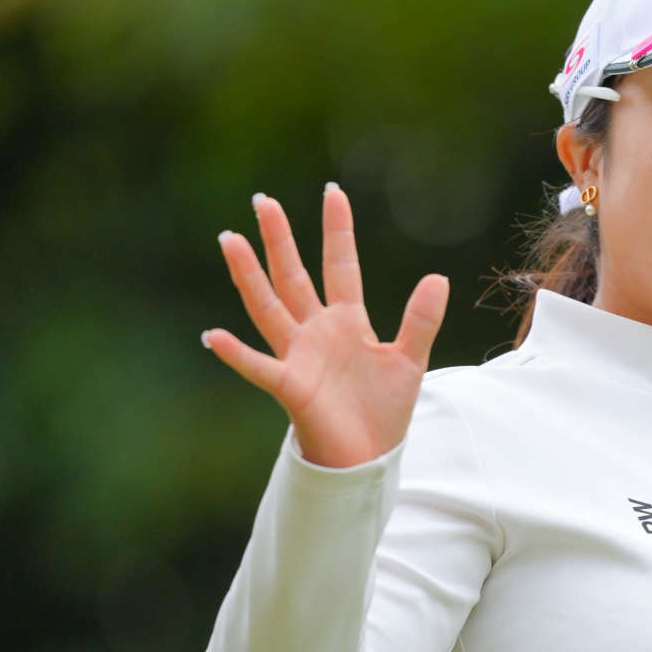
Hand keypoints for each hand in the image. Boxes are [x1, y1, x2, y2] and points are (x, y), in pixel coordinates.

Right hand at [202, 184, 448, 468]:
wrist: (368, 458)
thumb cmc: (383, 412)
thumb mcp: (409, 360)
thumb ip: (421, 320)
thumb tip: (438, 277)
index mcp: (347, 322)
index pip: (340, 266)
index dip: (337, 231)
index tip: (333, 193)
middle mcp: (316, 332)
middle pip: (293, 276)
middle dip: (279, 240)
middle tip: (262, 200)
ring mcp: (299, 356)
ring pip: (268, 307)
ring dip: (249, 275)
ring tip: (230, 239)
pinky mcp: (290, 386)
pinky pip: (258, 367)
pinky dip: (236, 353)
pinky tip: (213, 336)